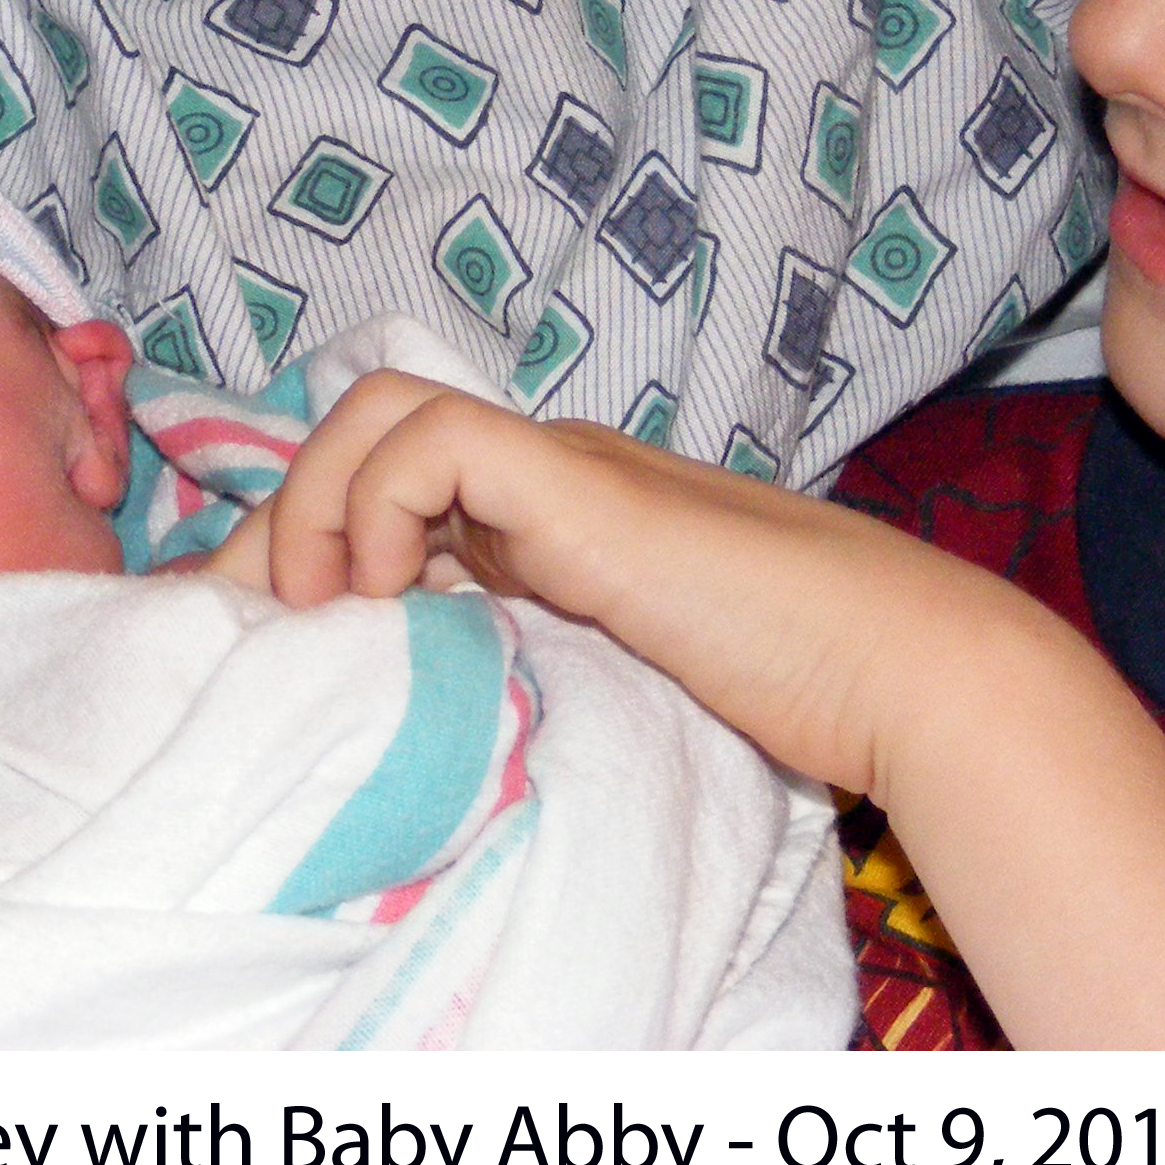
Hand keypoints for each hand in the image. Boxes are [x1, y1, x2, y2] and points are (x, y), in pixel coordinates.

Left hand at [257, 381, 1164, 1047]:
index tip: (270, 650)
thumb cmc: (787, 699)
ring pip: (377, 409)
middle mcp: (541, 473)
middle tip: (263, 632)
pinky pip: (432, 439)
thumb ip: (536, 680)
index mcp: (545, 518)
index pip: (382, 481)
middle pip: (358, 428)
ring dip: (316, 504)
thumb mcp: (613, 689)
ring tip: (322, 614)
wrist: (901, 665)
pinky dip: (377, 505)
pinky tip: (388, 600)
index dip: (306, 548)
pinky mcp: (580, 482)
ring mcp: (562, 467)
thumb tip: (432, 755)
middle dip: (281, 522)